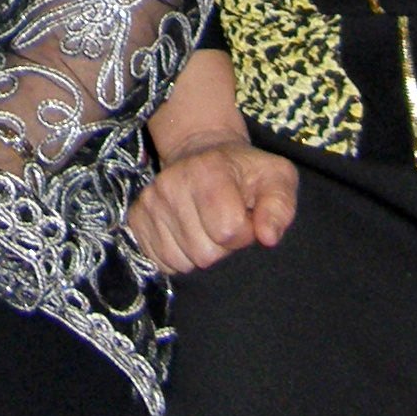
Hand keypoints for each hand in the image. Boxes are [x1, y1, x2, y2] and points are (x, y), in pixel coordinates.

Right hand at [126, 134, 297, 272]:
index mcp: (208, 170)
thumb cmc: (245, 172)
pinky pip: (161, 262)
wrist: (202, 153)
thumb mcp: (276, 179)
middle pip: (204, 253)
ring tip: (206, 227)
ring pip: (182, 262)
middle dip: (221, 247)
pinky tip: (187, 235)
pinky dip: (179, 257)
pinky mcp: (137, 218)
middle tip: (225, 223)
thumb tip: (267, 237)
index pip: (228, 231)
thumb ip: (279, 207)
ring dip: (199, 253)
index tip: (246, 217)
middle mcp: (171, 183)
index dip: (244, 233)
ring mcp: (150, 202)